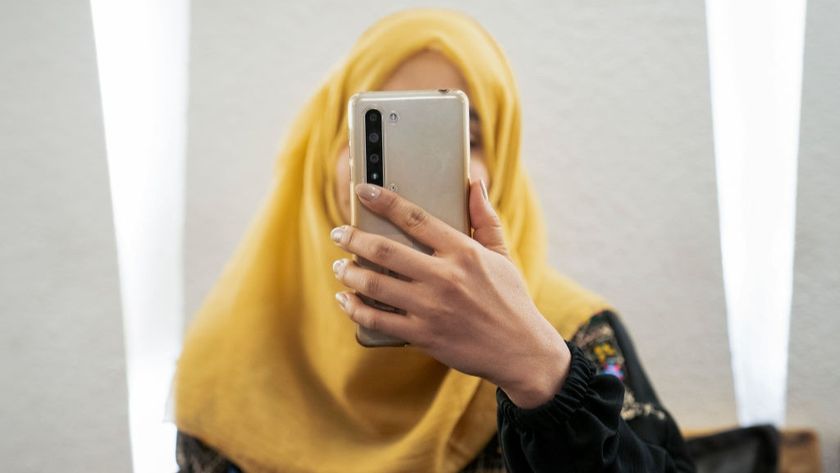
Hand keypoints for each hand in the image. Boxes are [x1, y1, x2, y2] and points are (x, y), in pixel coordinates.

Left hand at [331, 180, 570, 407]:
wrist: (521, 351)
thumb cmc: (510, 300)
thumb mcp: (502, 255)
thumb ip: (485, 219)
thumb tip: (474, 184)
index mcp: (464, 252)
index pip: (416, 219)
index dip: (385, 201)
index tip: (362, 190)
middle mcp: (445, 277)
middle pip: (386, 251)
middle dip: (354, 238)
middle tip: (339, 233)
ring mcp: (431, 308)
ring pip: (375, 284)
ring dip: (349, 272)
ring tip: (340, 266)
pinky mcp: (423, 335)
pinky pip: (378, 319)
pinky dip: (355, 308)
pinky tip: (346, 299)